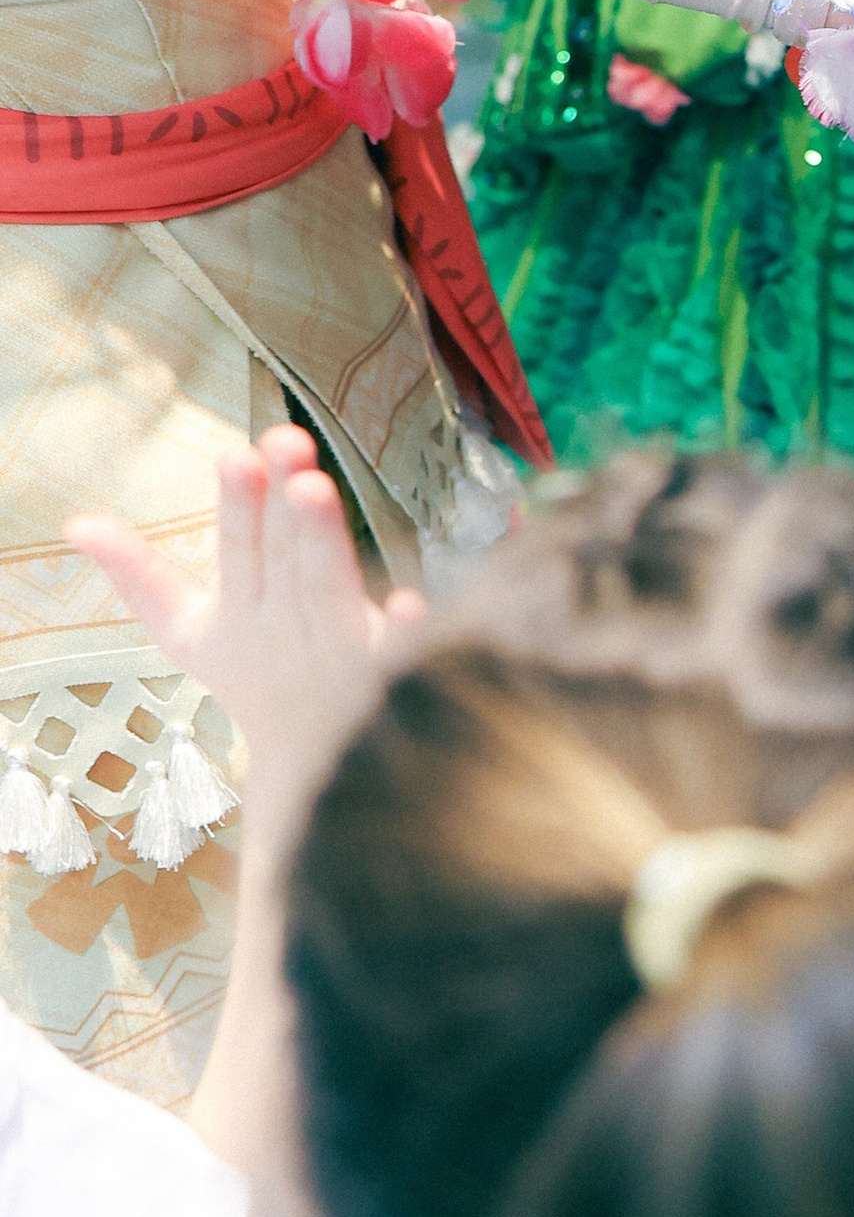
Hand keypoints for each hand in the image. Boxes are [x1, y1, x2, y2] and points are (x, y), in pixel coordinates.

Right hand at [67, 428, 421, 831]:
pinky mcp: (387, 675)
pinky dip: (403, 633)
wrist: (308, 772)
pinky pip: (397, 654)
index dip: (237, 505)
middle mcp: (286, 628)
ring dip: (323, 543)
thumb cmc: (249, 679)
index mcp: (239, 611)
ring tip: (316, 488)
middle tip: (285, 444)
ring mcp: (337, 652)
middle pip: (285, 560)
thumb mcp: (185, 632)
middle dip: (282, 506)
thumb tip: (76, 523)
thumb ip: (136, 576)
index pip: (237, 550)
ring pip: (329, 592)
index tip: (235, 454)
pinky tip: (414, 603)